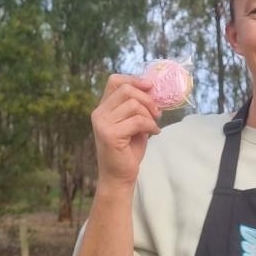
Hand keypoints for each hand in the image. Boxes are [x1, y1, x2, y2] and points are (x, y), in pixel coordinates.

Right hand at [91, 74, 161, 188]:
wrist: (119, 176)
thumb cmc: (128, 150)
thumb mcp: (133, 123)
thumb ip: (137, 107)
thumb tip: (152, 89)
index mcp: (103, 108)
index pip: (115, 81)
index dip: (134, 80)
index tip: (151, 87)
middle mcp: (99, 113)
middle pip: (127, 90)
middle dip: (147, 99)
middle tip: (157, 113)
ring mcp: (102, 123)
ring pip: (134, 105)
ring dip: (150, 115)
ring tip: (154, 126)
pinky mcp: (110, 135)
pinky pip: (138, 121)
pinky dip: (150, 126)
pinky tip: (153, 133)